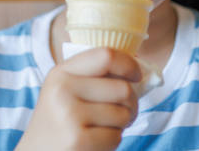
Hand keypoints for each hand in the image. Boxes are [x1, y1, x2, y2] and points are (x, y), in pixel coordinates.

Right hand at [15, 48, 141, 150]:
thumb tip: (138, 66)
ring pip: (123, 114)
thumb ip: (94, 75)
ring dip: (121, 125)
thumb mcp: (66, 90)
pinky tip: (95, 143)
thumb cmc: (60, 120)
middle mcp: (62, 89)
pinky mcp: (78, 140)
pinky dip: (112, 142)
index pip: (106, 56)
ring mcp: (69, 115)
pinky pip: (116, 137)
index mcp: (61, 72)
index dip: (129, 65)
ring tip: (103, 127)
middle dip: (132, 103)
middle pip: (122, 88)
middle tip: (124, 112)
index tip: (136, 76)